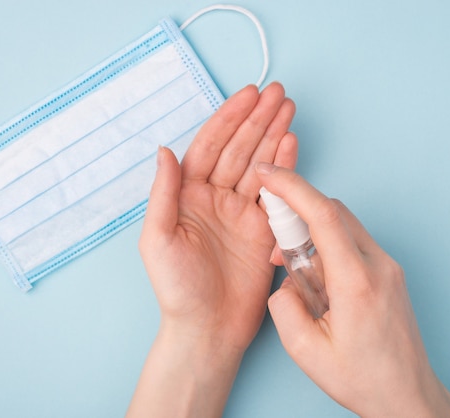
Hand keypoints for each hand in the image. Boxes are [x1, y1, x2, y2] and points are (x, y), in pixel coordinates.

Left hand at [127, 83, 297, 417]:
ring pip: (260, 164)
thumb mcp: (157, 240)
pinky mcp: (264, 229)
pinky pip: (276, 192)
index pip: (211, 146)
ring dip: (274, 135)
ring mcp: (242, 212)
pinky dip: (285, 167)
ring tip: (289, 108)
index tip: (249, 95)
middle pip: (239, 149)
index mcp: (188, 196)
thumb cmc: (177, 290)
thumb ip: (163, 194)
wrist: (208, 328)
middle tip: (279, 93)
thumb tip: (165, 150)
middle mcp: (216, 198)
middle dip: (258, 119)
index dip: (230, 118)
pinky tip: (292, 144)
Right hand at [256, 164, 449, 417]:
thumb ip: (283, 306)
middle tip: (275, 242)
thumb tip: (283, 280)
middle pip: (334, 211)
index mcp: (357, 282)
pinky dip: (328, 246)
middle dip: (297, 214)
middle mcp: (378, 265)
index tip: (268, 175)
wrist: (406, 395)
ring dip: (313, 234)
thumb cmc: (363, 378)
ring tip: (297, 272)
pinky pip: (353, 241)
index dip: (292, 187)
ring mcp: (388, 266)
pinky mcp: (389, 271)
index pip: (324, 215)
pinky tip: (318, 279)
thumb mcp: (305, 351)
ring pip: (344, 225)